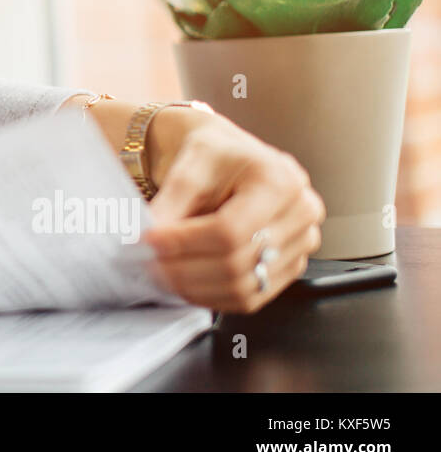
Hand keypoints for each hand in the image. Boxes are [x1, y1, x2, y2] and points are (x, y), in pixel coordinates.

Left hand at [140, 110, 325, 312]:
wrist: (231, 157)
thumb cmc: (216, 155)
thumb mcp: (191, 164)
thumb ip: (172, 202)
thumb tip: (150, 238)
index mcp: (280, 180)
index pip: (230, 230)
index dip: (185, 242)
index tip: (150, 241)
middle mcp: (301, 213)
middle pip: (238, 262)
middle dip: (185, 268)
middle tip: (149, 262)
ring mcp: (301, 243)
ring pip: (245, 287)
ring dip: (196, 287)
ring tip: (163, 273)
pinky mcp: (292, 266)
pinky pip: (252, 297)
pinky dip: (213, 297)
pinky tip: (187, 284)